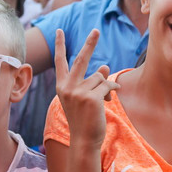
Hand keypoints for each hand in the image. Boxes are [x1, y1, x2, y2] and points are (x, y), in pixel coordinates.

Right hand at [53, 29, 119, 147]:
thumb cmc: (84, 119)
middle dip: (90, 43)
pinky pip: (107, 85)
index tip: (58, 30)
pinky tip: (109, 101)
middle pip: (81, 59)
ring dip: (106, 86)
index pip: (60, 62)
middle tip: (96, 30)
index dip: (60, 45)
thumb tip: (104, 66)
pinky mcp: (91, 98)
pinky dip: (112, 90)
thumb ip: (91, 81)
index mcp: (62, 86)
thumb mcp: (85, 97)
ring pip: (99, 77)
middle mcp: (67, 87)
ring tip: (104, 100)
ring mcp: (78, 92)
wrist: (84, 140)